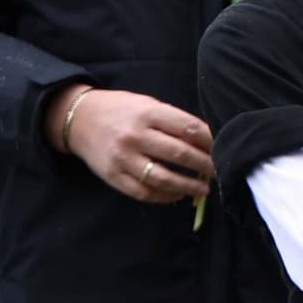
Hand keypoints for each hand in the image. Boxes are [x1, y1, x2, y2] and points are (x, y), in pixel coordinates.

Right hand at [59, 86, 216, 202]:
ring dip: (189, 186)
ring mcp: (123, 158)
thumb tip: (206, 142)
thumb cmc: (120, 110)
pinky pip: (145, 192)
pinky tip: (177, 195)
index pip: (188, 128)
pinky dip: (165, 197)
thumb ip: (172, 121)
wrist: (79, 119)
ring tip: (204, 189)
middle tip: (220, 170)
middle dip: (205, 164)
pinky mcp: (114, 176)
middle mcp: (135, 135)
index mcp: (147, 112)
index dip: (210, 140)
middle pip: (179, 154)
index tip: (223, 147)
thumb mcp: (146, 105)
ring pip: (164, 178)